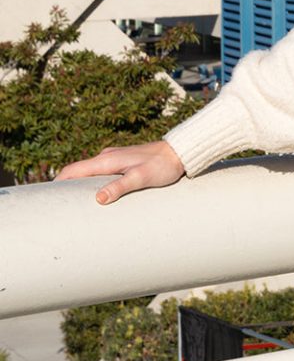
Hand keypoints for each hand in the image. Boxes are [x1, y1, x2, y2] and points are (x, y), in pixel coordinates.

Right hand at [55, 141, 185, 204]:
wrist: (181, 152)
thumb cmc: (163, 165)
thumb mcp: (142, 178)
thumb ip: (120, 187)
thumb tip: (97, 198)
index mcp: (107, 159)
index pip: (73, 170)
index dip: (57, 183)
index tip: (46, 199)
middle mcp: (108, 156)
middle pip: (78, 172)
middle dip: (65, 187)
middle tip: (56, 208)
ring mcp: (115, 158)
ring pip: (89, 173)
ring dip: (80, 186)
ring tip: (73, 206)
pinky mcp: (124, 162)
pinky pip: (101, 173)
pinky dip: (92, 183)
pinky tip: (96, 196)